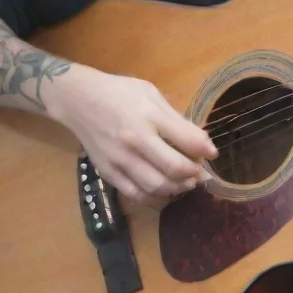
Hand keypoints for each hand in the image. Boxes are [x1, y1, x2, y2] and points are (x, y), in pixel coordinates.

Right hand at [46, 63, 217, 206]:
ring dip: (177, 189)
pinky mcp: (107, 173)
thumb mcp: (152, 95)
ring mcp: (119, 159)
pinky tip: (164, 193)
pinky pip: (135, 195)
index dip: (206, 151)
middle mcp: (134, 140)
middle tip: (200, 173)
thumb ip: (176, 119)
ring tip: (186, 183)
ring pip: (156, 186)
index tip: (213, 154)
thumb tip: (202, 142)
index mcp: (149, 116)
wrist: (78, 100)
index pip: (187, 140)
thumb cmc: (120, 92)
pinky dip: (154, 199)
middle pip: (173, 168)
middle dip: (194, 174)